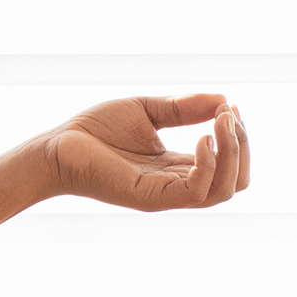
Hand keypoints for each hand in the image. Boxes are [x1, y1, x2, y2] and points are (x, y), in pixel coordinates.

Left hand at [39, 93, 248, 211]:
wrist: (54, 147)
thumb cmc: (93, 130)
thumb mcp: (146, 110)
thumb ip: (183, 108)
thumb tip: (224, 98)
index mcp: (176, 168)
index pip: (228, 163)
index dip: (237, 136)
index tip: (230, 106)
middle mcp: (175, 185)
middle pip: (236, 180)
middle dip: (242, 145)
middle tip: (229, 114)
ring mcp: (164, 195)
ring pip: (224, 189)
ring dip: (233, 153)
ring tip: (221, 122)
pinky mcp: (150, 197)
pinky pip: (196, 191)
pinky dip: (209, 164)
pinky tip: (203, 138)